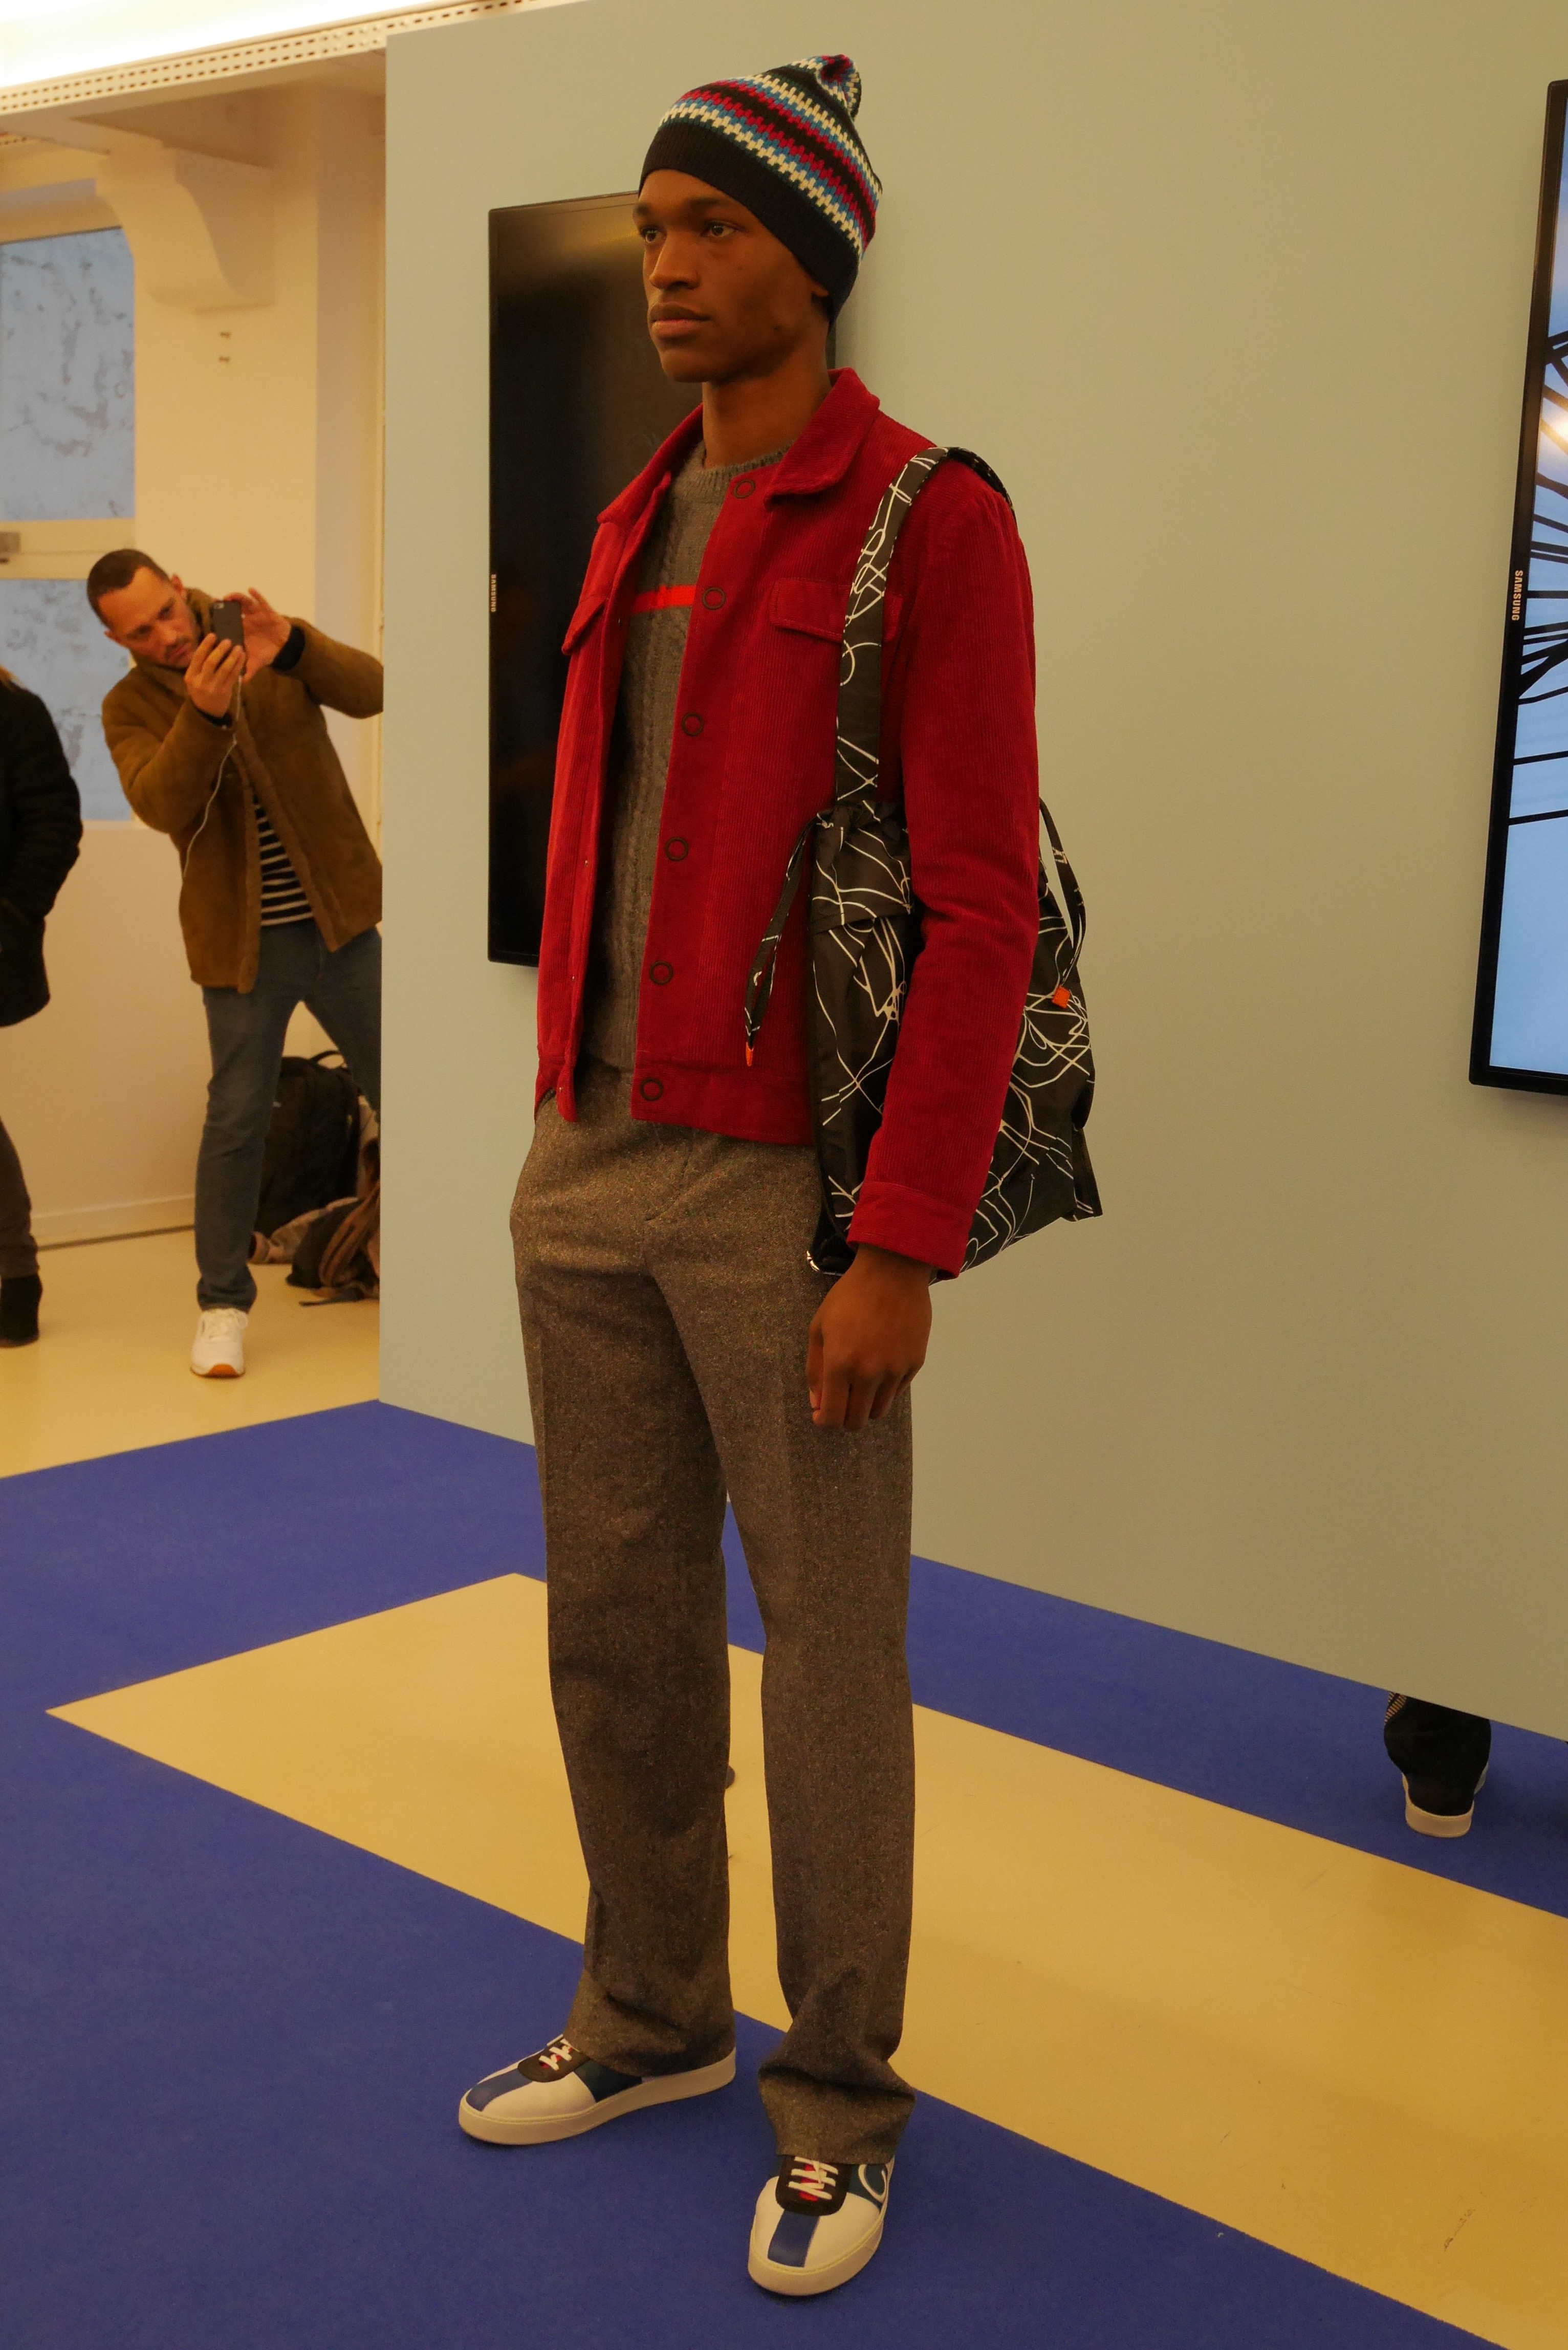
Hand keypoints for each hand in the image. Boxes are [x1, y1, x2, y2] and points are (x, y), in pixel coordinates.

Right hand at [184, 633, 243, 717]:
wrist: (206, 712)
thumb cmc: (200, 690)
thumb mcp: (194, 679)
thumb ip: (200, 665)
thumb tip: (211, 645)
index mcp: (191, 676)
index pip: (197, 657)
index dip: (205, 645)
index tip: (213, 635)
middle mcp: (201, 682)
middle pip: (211, 662)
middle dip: (220, 650)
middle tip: (228, 640)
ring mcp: (214, 687)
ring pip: (224, 669)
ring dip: (232, 657)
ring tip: (238, 648)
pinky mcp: (225, 691)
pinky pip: (233, 676)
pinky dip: (238, 665)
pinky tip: (242, 657)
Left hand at [221, 587, 290, 677]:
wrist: (284, 647)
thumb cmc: (268, 652)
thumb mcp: (257, 662)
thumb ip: (249, 669)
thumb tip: (243, 682)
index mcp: (242, 630)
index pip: (228, 622)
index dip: (220, 617)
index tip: (210, 613)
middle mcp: (247, 620)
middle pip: (234, 609)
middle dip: (225, 604)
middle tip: (217, 602)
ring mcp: (257, 615)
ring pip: (245, 603)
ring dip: (237, 598)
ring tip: (229, 597)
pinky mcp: (268, 611)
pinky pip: (262, 601)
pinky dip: (256, 595)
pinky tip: (250, 589)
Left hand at [807, 1244, 932, 1432]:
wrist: (893, 1271)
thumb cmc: (849, 1297)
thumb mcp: (819, 1328)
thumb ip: (815, 1370)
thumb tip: (818, 1404)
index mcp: (840, 1364)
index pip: (832, 1416)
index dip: (823, 1421)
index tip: (821, 1415)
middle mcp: (869, 1373)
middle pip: (856, 1421)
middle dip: (843, 1418)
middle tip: (840, 1401)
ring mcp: (895, 1370)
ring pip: (878, 1411)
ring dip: (865, 1406)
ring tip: (859, 1385)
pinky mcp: (914, 1363)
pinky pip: (896, 1392)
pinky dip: (884, 1388)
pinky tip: (879, 1365)